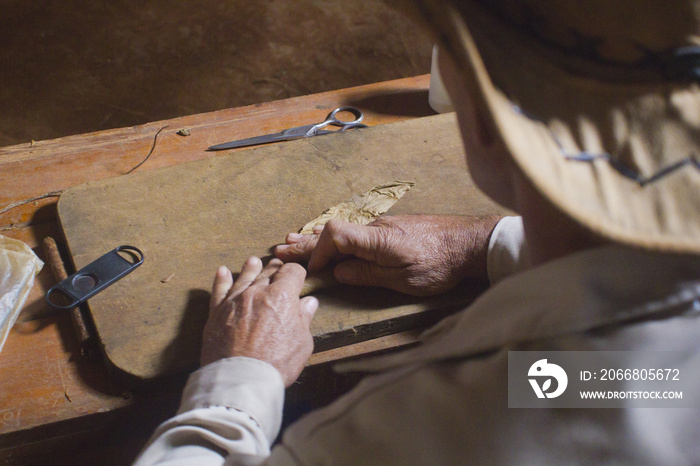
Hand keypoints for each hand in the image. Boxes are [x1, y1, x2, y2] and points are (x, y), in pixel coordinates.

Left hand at [201, 257, 318, 386]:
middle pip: (268, 272)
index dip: (297, 273)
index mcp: (281, 296)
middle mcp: (257, 292)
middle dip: (276, 268)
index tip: (298, 277)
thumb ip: (304, 318)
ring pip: (244, 277)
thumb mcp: (302, 342)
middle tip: (278, 266)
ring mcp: (235, 301)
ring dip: (250, 268)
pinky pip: (219, 289)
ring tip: (253, 261)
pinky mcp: (217, 312)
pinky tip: (223, 271)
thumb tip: (309, 302)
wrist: (242, 379)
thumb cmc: (276, 363)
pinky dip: (221, 279)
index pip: (292, 272)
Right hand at [275, 215, 500, 296]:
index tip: (313, 271)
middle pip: (332, 231)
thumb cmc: (440, 263)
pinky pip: (355, 231)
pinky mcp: (391, 228)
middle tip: (281, 249)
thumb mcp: (403, 279)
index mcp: (376, 239)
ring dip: (317, 238)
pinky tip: (327, 237)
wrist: (470, 242)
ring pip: (342, 230)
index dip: (317, 251)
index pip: (334, 235)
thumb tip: (340, 272)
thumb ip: (368, 274)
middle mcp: (375, 227)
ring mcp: (382, 225)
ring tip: (294, 241)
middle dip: (306, 243)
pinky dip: (335, 236)